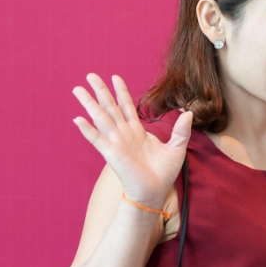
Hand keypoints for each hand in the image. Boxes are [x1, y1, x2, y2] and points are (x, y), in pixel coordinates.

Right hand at [72, 74, 190, 208]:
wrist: (155, 191)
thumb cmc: (164, 172)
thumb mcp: (177, 148)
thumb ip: (181, 130)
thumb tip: (188, 112)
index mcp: (137, 131)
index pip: (127, 106)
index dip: (121, 92)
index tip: (115, 77)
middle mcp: (124, 134)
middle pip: (110, 107)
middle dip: (101, 91)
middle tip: (90, 75)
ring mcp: (116, 142)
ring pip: (100, 118)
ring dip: (89, 104)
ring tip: (78, 89)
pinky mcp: (111, 154)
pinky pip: (97, 139)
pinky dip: (87, 130)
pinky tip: (77, 119)